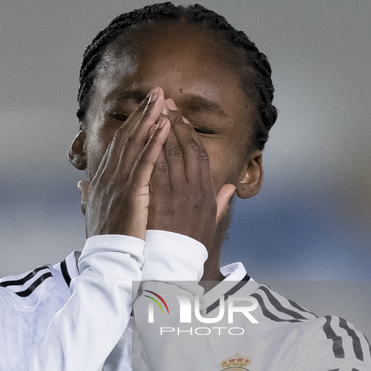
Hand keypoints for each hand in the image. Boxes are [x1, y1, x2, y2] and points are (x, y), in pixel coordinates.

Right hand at [79, 87, 169, 239]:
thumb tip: (81, 187)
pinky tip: (164, 126)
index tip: (144, 109)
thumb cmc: (105, 242)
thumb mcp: (95, 216)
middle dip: (142, 113)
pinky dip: (154, 142)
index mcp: (103, 181)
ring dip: (149, 119)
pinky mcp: (132, 192)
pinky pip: (146, 161)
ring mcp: (119, 183)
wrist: (107, 260)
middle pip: (127, 137)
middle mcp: (109, 177)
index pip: (119, 146)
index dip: (132, 125)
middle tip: (157, 93)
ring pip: (136, 143)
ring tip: (163, 100)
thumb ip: (90, 198)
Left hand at [147, 101, 235, 250]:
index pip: (199, 154)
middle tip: (164, 104)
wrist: (175, 267)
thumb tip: (228, 187)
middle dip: (173, 122)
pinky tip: (141, 135)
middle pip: (184, 147)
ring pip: (168, 153)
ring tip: (152, 112)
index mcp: (206, 192)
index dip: (189, 133)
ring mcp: (175, 194)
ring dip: (159, 130)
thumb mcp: (211, 223)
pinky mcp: (158, 199)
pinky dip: (147, 150)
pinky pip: (152, 168)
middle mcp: (193, 189)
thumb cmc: (191, 247)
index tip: (180, 118)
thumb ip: (219, 202)